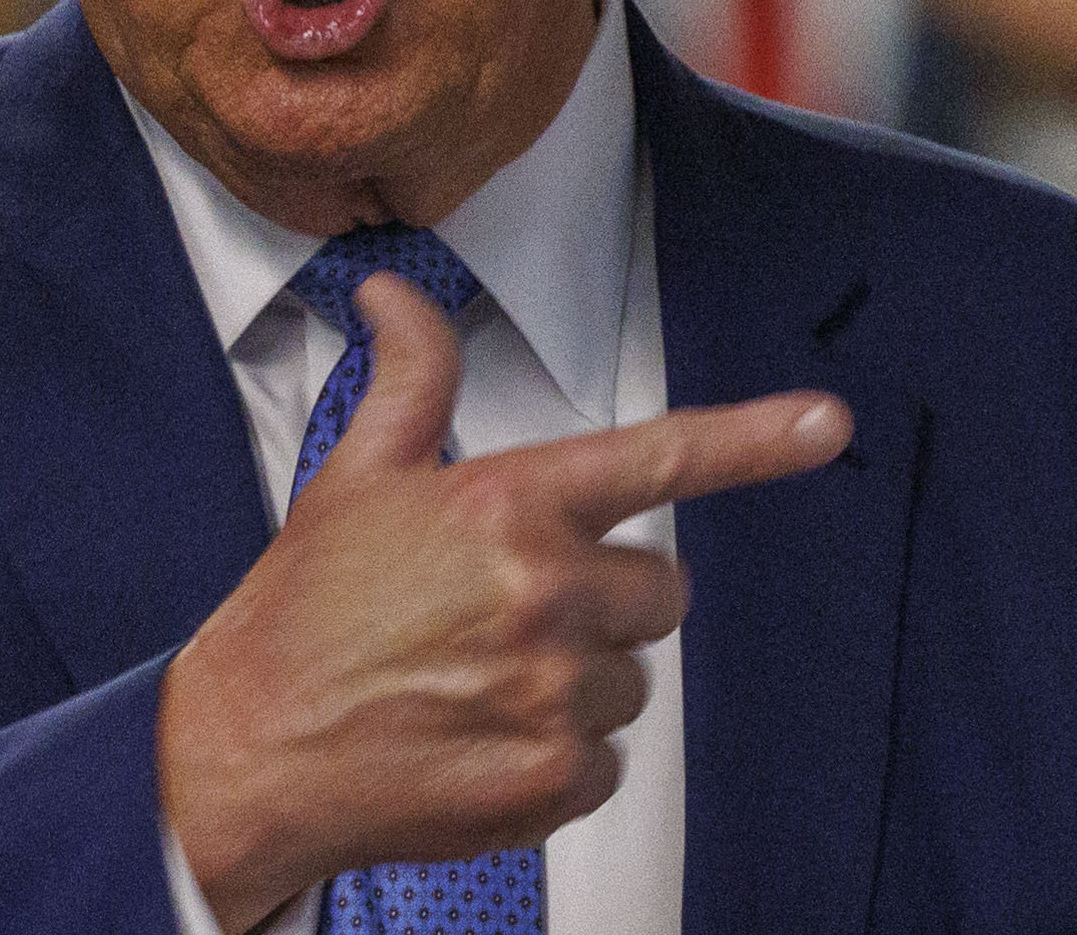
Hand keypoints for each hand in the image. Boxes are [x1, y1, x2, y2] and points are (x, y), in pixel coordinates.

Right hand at [158, 271, 853, 931]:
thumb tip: (396, 297)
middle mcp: (544, 592)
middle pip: (661, 590)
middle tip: (513, 610)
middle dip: (606, 596)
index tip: (826, 425)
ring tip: (480, 678)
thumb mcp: (354, 476)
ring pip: (634, 678)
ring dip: (578, 678)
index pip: (661, 456)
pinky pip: (609, 761)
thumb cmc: (302, 614)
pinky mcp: (553, 779)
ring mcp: (554, 691)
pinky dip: (558, 756)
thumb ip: (410, 380)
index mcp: (508, 504)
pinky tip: (481, 736)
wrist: (250, 750)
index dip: (758, 438)